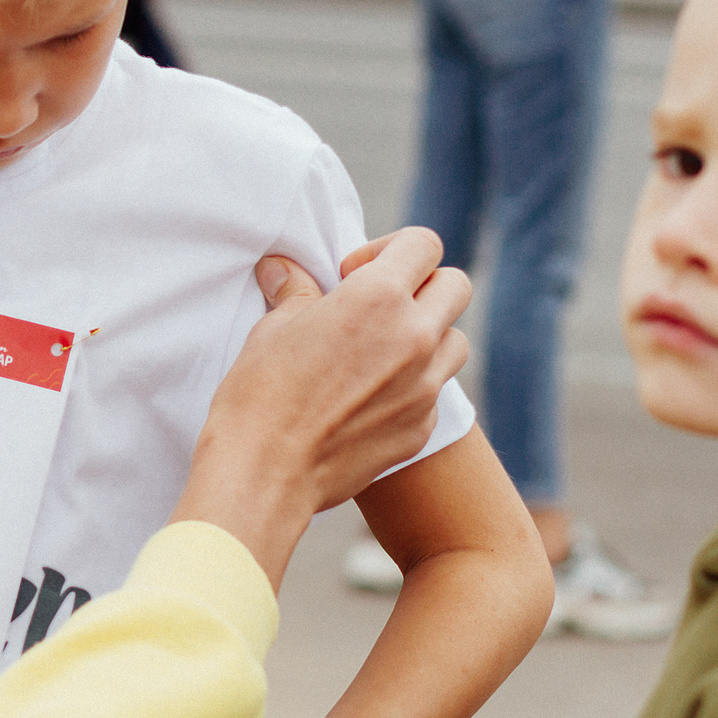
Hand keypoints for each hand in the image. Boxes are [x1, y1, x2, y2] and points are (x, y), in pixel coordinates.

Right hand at [171, 226, 470, 584]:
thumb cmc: (260, 394)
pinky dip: (413, 386)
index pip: (424, 244)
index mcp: (378, 297)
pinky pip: (435, 392)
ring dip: (428, 336)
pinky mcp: (422, 427)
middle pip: (456, 285)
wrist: (265, 473)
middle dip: (422, 286)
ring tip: (382, 352)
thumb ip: (295, 291)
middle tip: (380, 307)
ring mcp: (425, 386)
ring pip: (457, 340)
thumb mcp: (273, 328)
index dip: (391, 250)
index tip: (356, 274)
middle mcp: (415, 336)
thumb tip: (285, 268)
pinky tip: (371, 398)